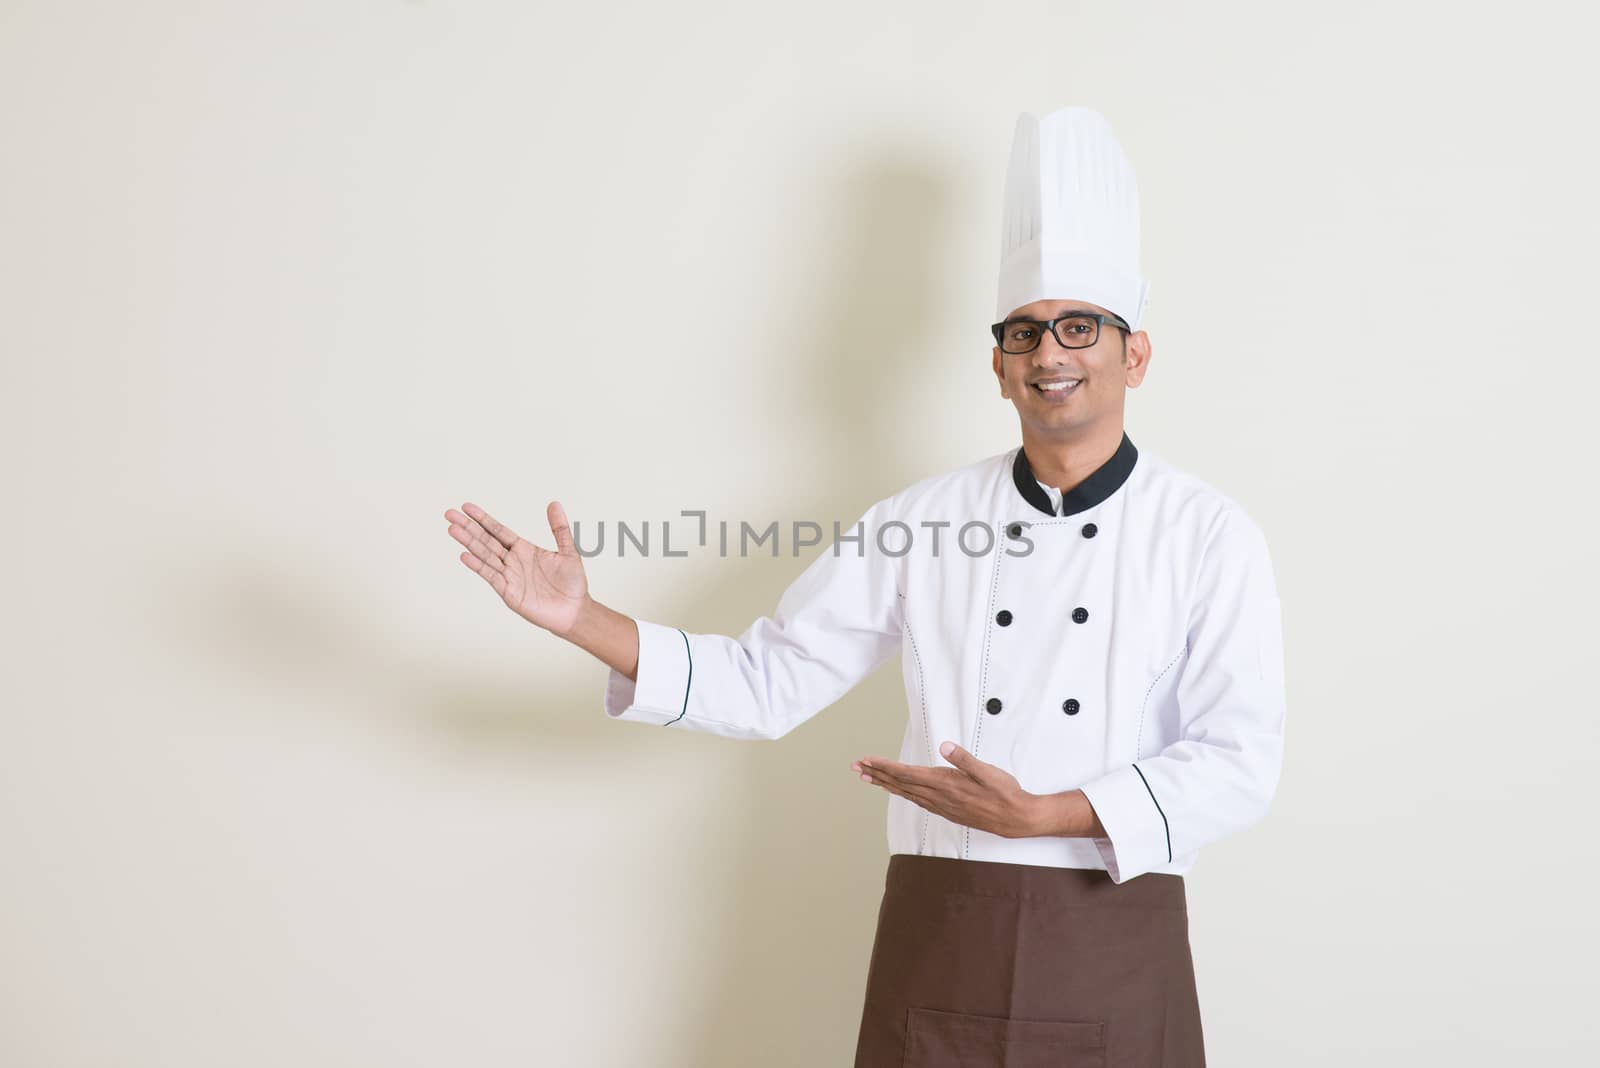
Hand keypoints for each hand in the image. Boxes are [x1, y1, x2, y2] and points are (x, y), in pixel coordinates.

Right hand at [445, 500, 588, 635]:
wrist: (575, 611)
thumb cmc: (572, 583)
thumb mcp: (568, 551)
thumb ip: (559, 529)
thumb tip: (554, 503)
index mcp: (524, 549)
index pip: (498, 530)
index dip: (483, 519)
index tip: (466, 506)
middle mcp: (512, 561)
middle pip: (486, 540)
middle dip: (468, 527)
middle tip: (449, 514)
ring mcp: (509, 576)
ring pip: (485, 555)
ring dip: (468, 543)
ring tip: (452, 529)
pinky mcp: (509, 592)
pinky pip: (491, 576)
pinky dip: (478, 566)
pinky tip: (465, 555)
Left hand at [852, 741, 1040, 838]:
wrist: (1016, 819)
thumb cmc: (1005, 793)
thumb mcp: (988, 772)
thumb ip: (965, 759)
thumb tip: (945, 746)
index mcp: (946, 784)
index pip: (908, 773)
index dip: (885, 766)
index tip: (867, 760)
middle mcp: (940, 797)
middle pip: (901, 784)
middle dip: (877, 774)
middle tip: (856, 767)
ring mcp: (942, 806)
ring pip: (907, 793)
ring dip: (886, 784)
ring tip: (868, 778)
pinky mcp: (947, 811)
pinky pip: (918, 801)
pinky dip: (902, 793)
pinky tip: (898, 791)